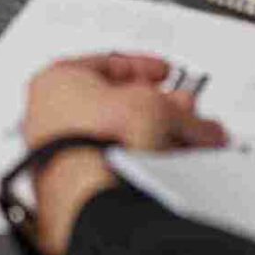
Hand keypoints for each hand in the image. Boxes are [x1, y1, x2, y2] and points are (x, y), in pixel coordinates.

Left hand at [20, 54, 228, 254]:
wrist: (91, 191)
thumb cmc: (104, 140)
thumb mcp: (157, 108)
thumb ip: (185, 112)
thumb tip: (206, 130)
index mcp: (55, 80)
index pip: (108, 64)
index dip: (144, 67)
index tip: (165, 73)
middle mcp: (47, 115)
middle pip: (113, 104)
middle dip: (154, 109)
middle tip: (182, 113)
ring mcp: (55, 154)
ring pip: (112, 138)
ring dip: (151, 139)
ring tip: (183, 145)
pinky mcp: (68, 187)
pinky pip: (107, 166)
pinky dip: (136, 165)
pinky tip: (163, 171)